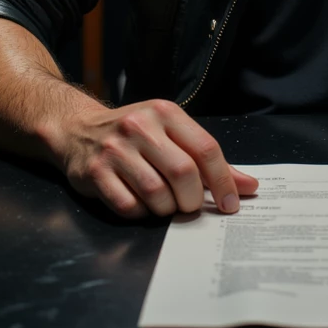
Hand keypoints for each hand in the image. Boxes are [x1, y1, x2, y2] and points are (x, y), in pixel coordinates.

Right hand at [46, 95, 258, 219]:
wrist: (79, 130)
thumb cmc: (136, 135)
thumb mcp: (171, 133)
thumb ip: (208, 160)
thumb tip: (249, 187)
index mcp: (165, 113)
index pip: (205, 149)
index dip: (223, 181)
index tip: (231, 205)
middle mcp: (140, 126)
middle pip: (183, 173)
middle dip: (192, 199)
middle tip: (190, 206)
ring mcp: (116, 150)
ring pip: (156, 193)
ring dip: (167, 209)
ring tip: (165, 204)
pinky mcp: (95, 173)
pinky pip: (129, 207)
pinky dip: (142, 214)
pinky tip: (141, 204)